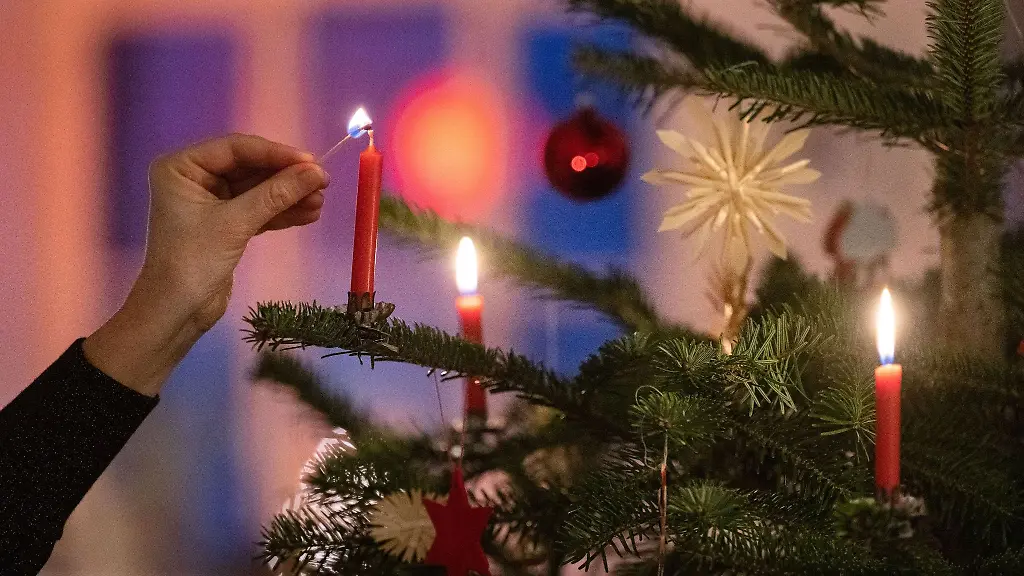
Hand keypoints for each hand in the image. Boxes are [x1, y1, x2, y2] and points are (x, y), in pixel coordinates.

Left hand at [84, 134, 329, 395]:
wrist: (176, 312)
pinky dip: (281, 212)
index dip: (276, 154)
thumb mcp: (236, 223)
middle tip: (322, 184)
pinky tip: (308, 215)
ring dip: (289, 196)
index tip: (312, 163)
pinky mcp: (225, 224)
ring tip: (320, 204)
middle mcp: (195, 178)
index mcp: (182, 167)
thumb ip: (276, 194)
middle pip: (250, 168)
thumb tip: (318, 173)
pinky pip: (258, 209)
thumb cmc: (194, 261)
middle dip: (286, 178)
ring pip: (258, 190)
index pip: (236, 149)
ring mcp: (211, 201)